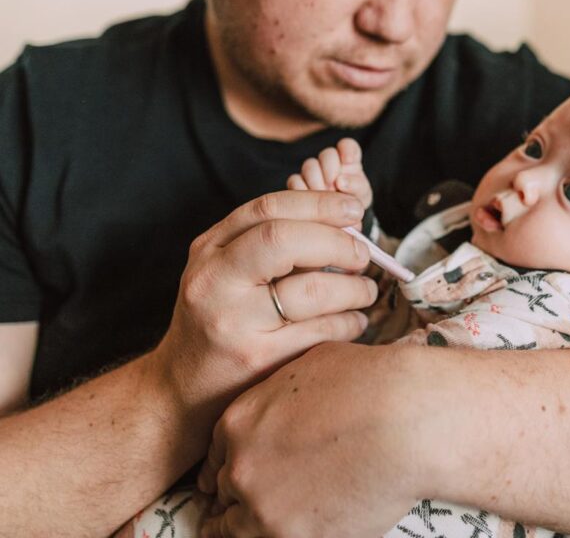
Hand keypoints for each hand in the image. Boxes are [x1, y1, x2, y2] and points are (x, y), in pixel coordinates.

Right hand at [151, 190, 378, 420]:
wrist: (180, 390)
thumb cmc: (218, 320)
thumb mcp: (227, 272)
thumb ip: (270, 243)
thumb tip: (343, 222)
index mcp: (209, 250)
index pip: (267, 209)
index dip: (318, 204)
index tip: (354, 209)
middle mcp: (214, 281)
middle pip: (284, 240)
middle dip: (337, 242)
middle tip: (363, 255)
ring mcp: (232, 321)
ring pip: (312, 290)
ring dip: (354, 287)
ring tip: (365, 291)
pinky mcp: (256, 358)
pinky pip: (321, 331)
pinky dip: (349, 322)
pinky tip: (354, 321)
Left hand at [197, 342, 421, 537]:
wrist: (407, 420)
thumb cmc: (371, 382)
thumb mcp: (314, 362)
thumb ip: (286, 388)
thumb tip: (294, 396)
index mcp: (240, 422)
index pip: (218, 456)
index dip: (236, 463)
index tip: (252, 471)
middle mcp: (242, 468)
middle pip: (225, 493)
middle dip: (243, 494)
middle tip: (268, 496)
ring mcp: (265, 509)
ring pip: (236, 530)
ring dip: (253, 524)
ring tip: (281, 516)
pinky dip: (290, 534)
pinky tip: (309, 524)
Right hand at [287, 138, 372, 210]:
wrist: (338, 224)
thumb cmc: (353, 207)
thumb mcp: (361, 198)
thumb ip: (356, 186)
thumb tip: (341, 182)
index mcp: (349, 163)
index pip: (348, 146)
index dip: (347, 149)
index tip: (348, 160)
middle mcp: (330, 165)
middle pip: (327, 154)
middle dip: (331, 167)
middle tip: (334, 183)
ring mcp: (313, 174)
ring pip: (310, 165)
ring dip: (316, 179)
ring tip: (322, 194)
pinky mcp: (298, 186)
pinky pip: (295, 180)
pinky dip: (301, 188)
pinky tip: (309, 198)